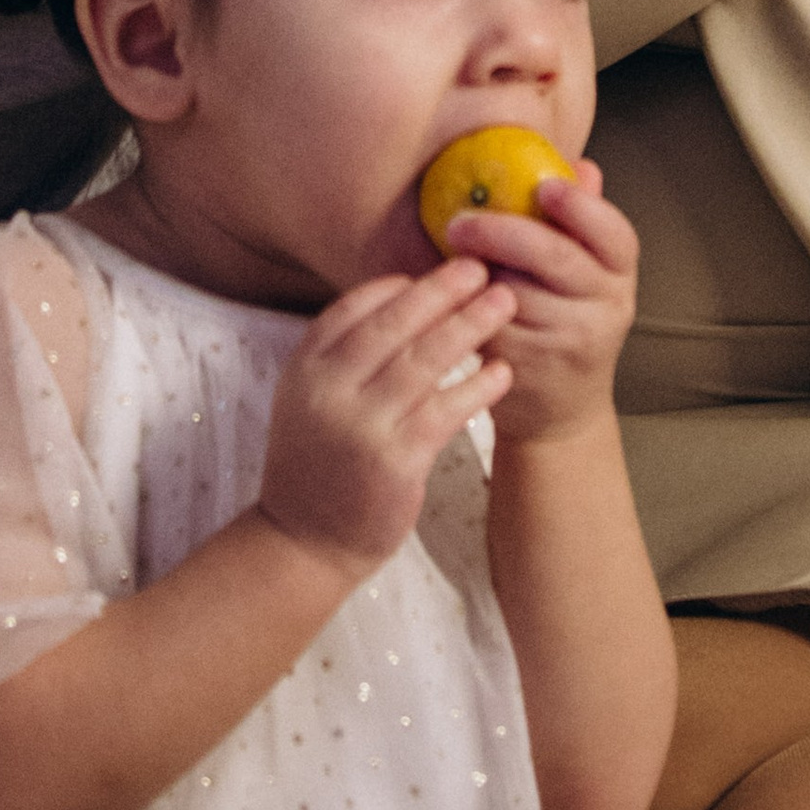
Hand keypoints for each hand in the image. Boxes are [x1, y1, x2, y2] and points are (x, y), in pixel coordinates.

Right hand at [257, 254, 516, 573]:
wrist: (305, 542)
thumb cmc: (321, 463)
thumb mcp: (312, 399)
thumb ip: (346, 355)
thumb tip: (404, 298)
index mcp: (306, 367)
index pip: (355, 306)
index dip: (401, 284)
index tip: (439, 270)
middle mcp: (328, 390)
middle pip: (393, 323)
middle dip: (442, 290)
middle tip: (480, 268)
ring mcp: (361, 425)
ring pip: (425, 360)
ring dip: (469, 326)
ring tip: (504, 304)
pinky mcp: (395, 461)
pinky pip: (446, 410)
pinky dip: (478, 386)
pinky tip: (502, 372)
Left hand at [437, 163, 637, 446]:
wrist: (563, 412)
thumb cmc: (568, 324)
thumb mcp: (588, 276)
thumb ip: (581, 223)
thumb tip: (581, 166)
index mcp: (620, 275)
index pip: (613, 234)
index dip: (580, 206)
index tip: (544, 185)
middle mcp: (606, 308)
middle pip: (554, 257)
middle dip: (501, 231)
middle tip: (460, 221)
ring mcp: (570, 342)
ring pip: (514, 291)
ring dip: (477, 272)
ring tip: (454, 261)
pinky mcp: (530, 369)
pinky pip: (489, 325)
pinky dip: (465, 307)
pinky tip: (452, 298)